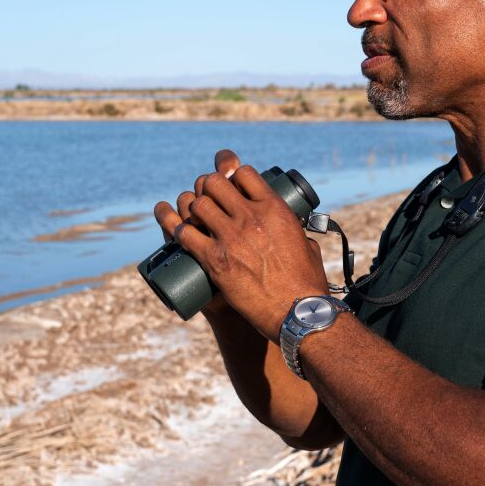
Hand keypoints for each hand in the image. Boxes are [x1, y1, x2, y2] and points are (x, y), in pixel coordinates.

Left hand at [157, 149, 328, 338]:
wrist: (297, 312)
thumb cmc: (306, 282)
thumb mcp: (306, 244)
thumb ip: (296, 230)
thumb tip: (293, 227)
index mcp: (275, 208)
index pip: (243, 173)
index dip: (231, 175)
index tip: (229, 184)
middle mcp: (251, 217)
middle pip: (214, 182)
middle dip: (207, 187)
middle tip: (207, 199)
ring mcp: (231, 237)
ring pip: (197, 204)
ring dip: (191, 207)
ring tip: (193, 216)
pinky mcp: (215, 261)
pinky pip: (185, 234)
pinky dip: (177, 229)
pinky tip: (178, 231)